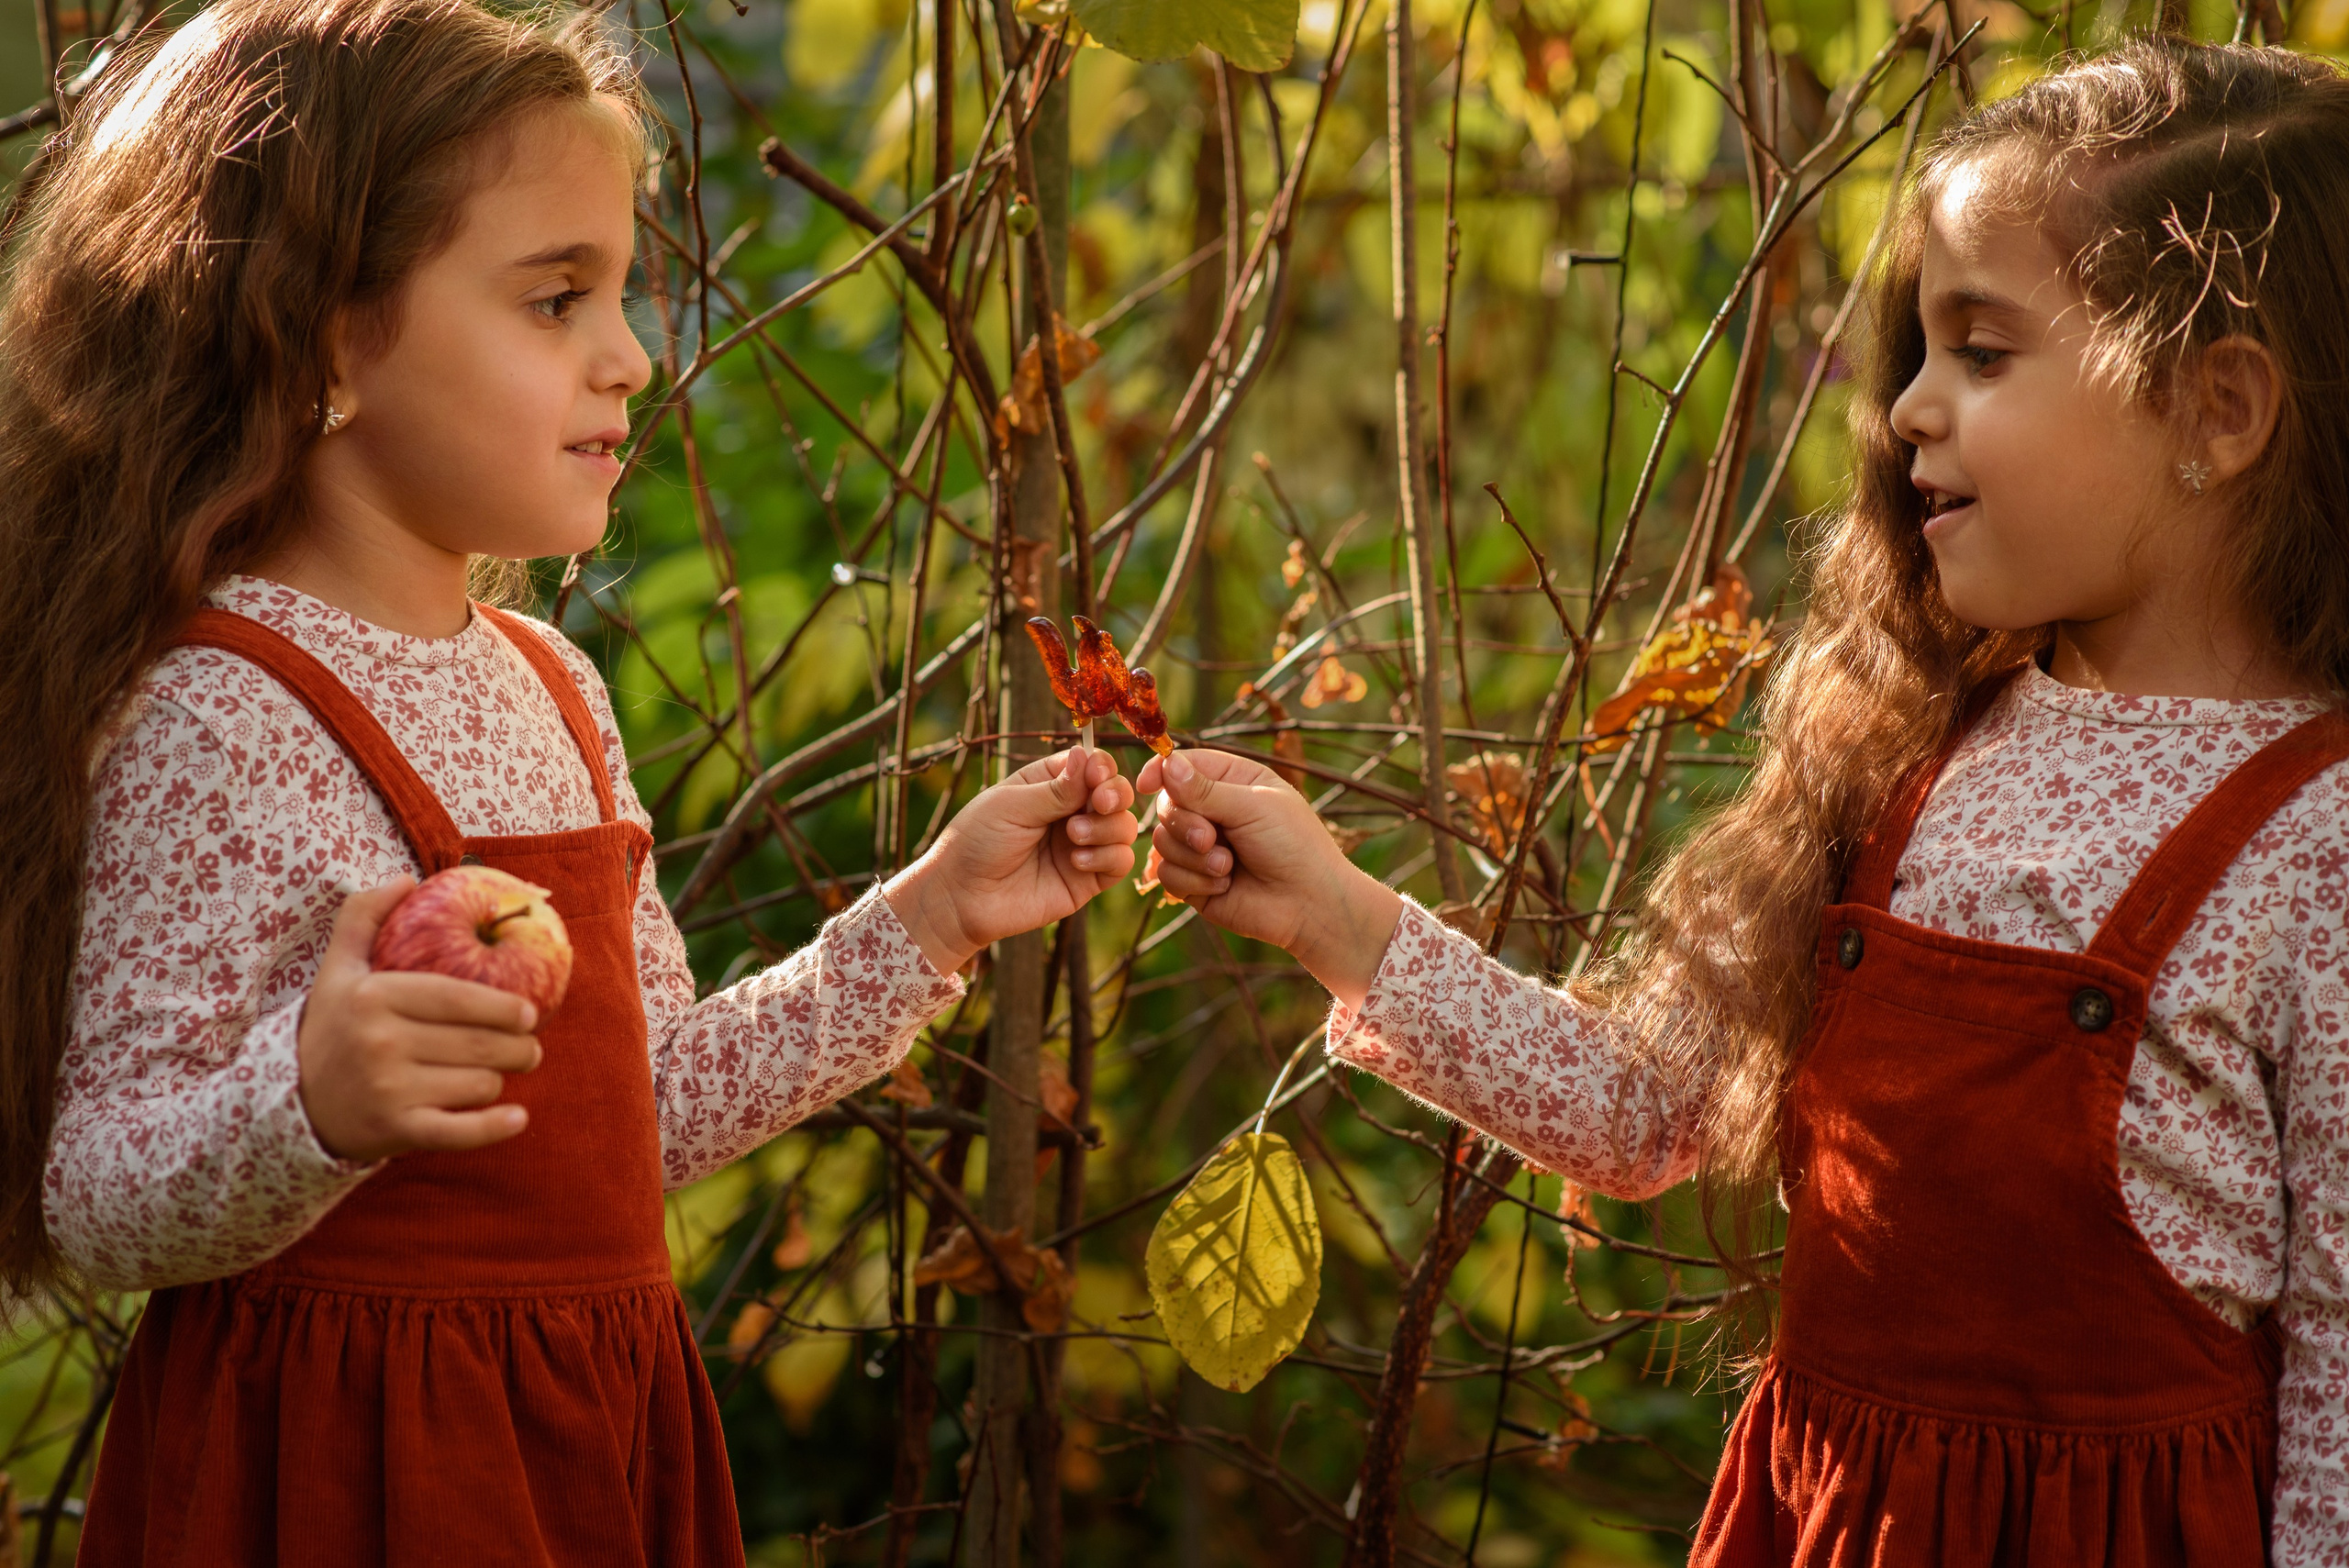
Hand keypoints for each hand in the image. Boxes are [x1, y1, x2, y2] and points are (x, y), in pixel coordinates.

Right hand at [296, 879, 543, 1161]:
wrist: (292, 1104)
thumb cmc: (332, 1029)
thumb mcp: (337, 970)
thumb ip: (363, 918)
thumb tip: (405, 879)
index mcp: (373, 998)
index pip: (457, 997)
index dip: (502, 1005)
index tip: (530, 1011)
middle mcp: (380, 1043)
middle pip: (477, 1043)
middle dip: (519, 1046)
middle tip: (531, 1047)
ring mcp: (388, 1090)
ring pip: (477, 1083)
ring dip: (498, 1079)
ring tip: (499, 1072)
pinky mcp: (396, 1130)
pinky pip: (459, 1132)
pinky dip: (493, 1127)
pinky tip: (517, 1116)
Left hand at [885, 746, 1139, 973]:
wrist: (961, 898)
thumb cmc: (975, 842)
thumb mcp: (1011, 806)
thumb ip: (1055, 789)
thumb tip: (1087, 754)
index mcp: (1049, 784)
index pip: (1093, 765)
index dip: (1102, 767)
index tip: (1095, 776)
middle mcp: (1071, 812)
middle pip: (1117, 792)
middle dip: (1114, 794)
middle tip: (1098, 803)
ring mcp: (1083, 845)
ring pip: (1125, 826)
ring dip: (1106, 827)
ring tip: (1073, 836)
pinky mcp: (1088, 879)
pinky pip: (1121, 862)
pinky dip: (1108, 856)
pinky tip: (1077, 861)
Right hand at [1135, 748, 1401, 1009]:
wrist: (1309, 904)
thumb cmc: (1293, 845)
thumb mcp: (1253, 806)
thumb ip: (1206, 789)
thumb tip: (1167, 764)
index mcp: (1231, 781)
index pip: (1182, 766)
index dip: (1161, 771)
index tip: (1146, 784)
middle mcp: (1212, 811)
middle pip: (1166, 805)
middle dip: (1184, 824)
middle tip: (1210, 838)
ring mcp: (1200, 848)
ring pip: (1160, 842)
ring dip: (1193, 857)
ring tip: (1228, 866)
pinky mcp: (1194, 882)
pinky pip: (1166, 875)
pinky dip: (1193, 881)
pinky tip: (1224, 886)